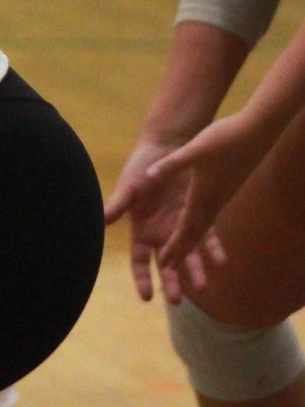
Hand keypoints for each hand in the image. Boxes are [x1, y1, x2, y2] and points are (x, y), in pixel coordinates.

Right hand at [104, 130, 229, 302]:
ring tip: (204, 288)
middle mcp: (161, 231)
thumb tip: (101, 221)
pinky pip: (209, 236)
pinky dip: (214, 249)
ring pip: (189, 254)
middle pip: (166, 263)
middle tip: (177, 301)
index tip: (147, 297)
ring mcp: (181, 224)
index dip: (142, 277)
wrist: (168, 146)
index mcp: (141, 228)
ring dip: (195, 271)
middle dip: (171, 282)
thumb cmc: (142, 166)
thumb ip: (117, 204)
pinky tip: (221, 263)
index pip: (140, 259)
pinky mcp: (200, 212)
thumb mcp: (129, 186)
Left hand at [142, 113, 271, 271]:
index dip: (174, 247)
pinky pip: (212, 216)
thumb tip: (150, 174)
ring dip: (195, 247)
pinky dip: (204, 229)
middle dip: (184, 256)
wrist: (255, 130)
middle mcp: (213, 202)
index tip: (163, 264)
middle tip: (173, 276)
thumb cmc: (224, 138)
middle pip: (194, 235)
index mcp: (203, 196)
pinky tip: (201, 231)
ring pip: (204, 228)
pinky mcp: (224, 188)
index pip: (185, 229)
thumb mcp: (194, 151)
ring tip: (191, 265)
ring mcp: (220, 196)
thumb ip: (171, 165)